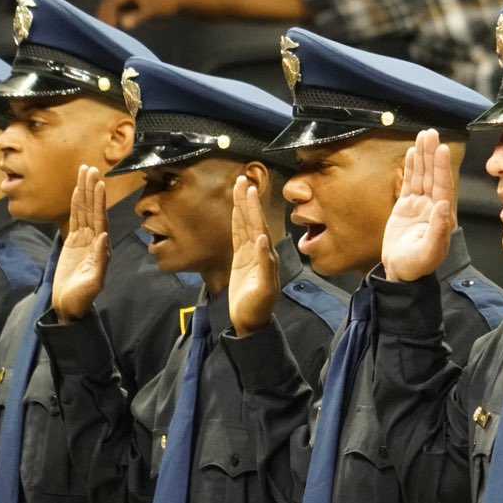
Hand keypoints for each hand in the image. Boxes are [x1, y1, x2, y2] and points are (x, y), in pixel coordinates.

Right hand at [50, 165, 111, 321]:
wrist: (70, 306)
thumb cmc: (82, 298)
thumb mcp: (93, 282)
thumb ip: (99, 260)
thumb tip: (103, 236)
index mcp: (101, 248)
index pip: (100, 219)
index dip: (99, 201)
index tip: (99, 183)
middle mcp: (95, 240)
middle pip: (93, 209)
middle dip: (91, 189)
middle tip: (90, 168)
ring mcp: (84, 240)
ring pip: (84, 211)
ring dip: (84, 192)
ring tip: (84, 172)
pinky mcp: (73, 243)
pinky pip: (75, 219)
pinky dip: (75, 204)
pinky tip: (76, 192)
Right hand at [97, 0, 181, 29]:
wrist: (181, 0)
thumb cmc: (167, 4)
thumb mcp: (152, 11)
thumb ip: (137, 17)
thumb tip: (123, 24)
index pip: (112, 2)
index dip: (106, 15)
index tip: (106, 28)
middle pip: (110, 2)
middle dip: (104, 15)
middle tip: (100, 29)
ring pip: (115, 6)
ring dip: (109, 16)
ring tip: (106, 30)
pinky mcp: (138, 4)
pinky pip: (122, 10)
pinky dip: (117, 18)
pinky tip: (117, 27)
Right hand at [227, 174, 278, 335]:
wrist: (250, 323)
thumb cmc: (257, 309)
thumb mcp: (263, 290)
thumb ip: (264, 265)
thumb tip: (261, 239)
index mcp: (266, 256)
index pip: (259, 227)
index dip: (254, 209)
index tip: (250, 190)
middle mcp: (260, 251)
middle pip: (253, 220)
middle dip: (248, 200)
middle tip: (242, 179)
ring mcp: (251, 254)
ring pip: (246, 225)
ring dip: (243, 206)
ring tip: (239, 186)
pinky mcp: (241, 259)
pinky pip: (239, 235)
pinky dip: (237, 221)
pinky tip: (236, 209)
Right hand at [379, 129, 456, 283]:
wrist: (400, 273)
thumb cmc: (417, 266)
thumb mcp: (429, 252)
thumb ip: (438, 229)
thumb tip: (444, 205)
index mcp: (443, 217)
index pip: (443, 187)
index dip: (442, 168)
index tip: (441, 149)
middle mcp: (434, 207)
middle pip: (433, 176)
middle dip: (432, 155)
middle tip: (431, 134)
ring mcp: (420, 205)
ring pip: (422, 176)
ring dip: (422, 157)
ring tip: (423, 136)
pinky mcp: (406, 207)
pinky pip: (409, 183)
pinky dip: (410, 168)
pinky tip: (411, 153)